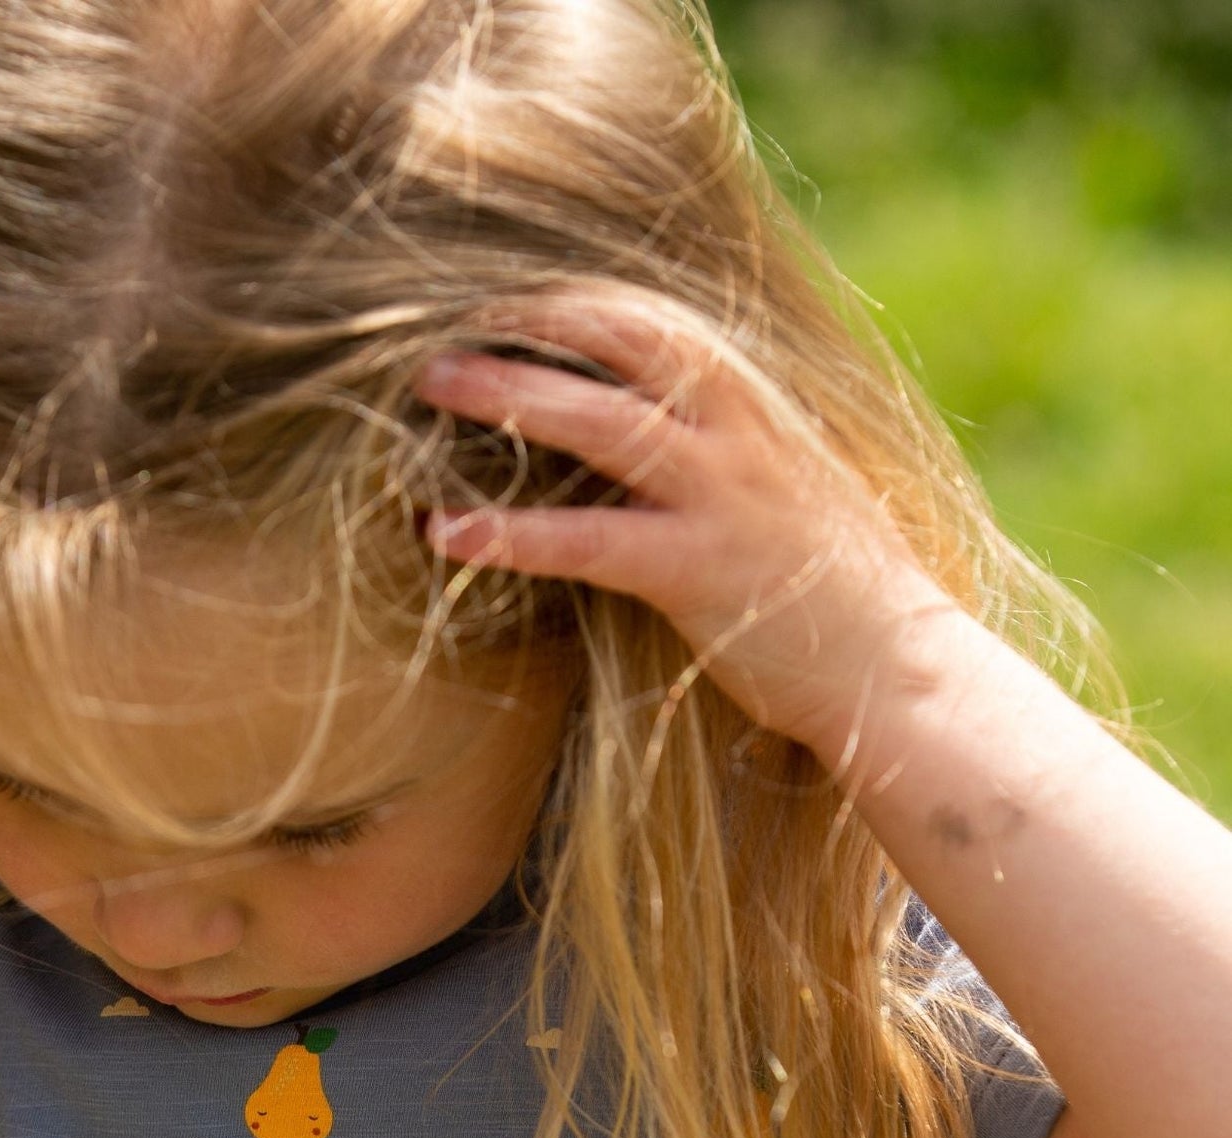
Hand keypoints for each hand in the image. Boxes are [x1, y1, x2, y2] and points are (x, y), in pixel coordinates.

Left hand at [408, 285, 960, 754]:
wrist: (894, 663)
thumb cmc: (823, 582)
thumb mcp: (772, 483)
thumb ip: (708, 441)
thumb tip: (628, 421)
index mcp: (750, 400)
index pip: (649, 315)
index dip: (565, 296)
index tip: (491, 290)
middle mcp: (737, 429)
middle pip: (622, 338)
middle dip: (529, 317)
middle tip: (434, 314)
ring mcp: (720, 495)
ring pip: (602, 422)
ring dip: (509, 394)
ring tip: (425, 384)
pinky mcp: (698, 569)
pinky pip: (587, 540)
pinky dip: (511, 533)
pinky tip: (444, 532)